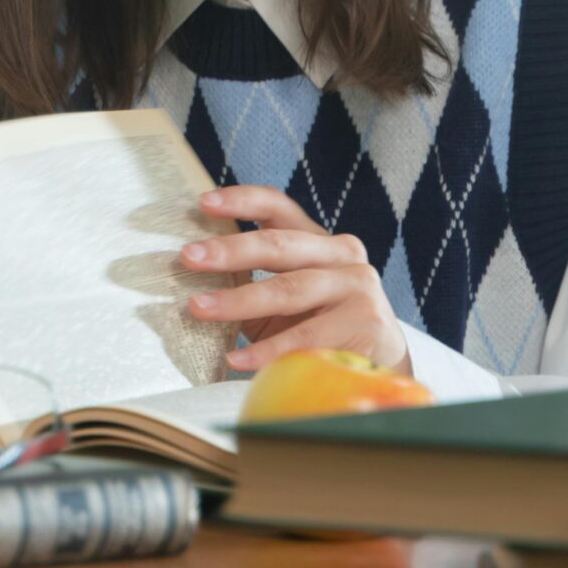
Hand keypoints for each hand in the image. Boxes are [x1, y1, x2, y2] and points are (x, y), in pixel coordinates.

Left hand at [179, 187, 409, 375]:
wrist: (378, 366)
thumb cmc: (318, 328)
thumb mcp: (284, 301)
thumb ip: (249, 284)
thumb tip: (190, 279)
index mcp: (318, 241)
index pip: (279, 208)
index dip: (242, 200)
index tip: (203, 202)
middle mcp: (341, 254)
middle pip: (279, 246)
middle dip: (230, 250)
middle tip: (188, 257)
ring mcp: (356, 285)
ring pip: (289, 289)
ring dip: (239, 300)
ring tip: (198, 308)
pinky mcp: (365, 322)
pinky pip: (306, 336)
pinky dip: (267, 350)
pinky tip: (236, 359)